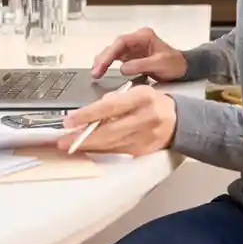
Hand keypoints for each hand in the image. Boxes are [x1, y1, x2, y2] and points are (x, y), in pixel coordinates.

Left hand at [57, 85, 176, 155]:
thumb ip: (114, 100)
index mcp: (142, 98)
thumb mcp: (137, 92)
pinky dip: (101, 150)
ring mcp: (144, 138)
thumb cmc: (153, 103)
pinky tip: (89, 148)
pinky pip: (117, 151)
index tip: (69, 120)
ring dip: (88, 146)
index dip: (87, 115)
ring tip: (71, 145)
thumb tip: (90, 113)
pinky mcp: (142, 151)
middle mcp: (144, 119)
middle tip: (64, 140)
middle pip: (108, 131)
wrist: (178, 121)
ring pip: (111, 144)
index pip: (110, 108)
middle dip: (83, 137)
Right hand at [91, 27, 186, 81]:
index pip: (121, 42)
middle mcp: (136, 39)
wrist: (183, 68)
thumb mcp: (159, 64)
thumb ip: (140, 65)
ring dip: (103, 62)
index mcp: (143, 36)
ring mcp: (133, 47)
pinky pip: (116, 58)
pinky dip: (108, 64)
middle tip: (95, 73)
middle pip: (114, 46)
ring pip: (113, 52)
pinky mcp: (132, 56)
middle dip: (103, 59)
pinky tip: (101, 72)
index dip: (109, 54)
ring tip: (95, 74)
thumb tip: (121, 68)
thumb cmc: (174, 64)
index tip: (102, 66)